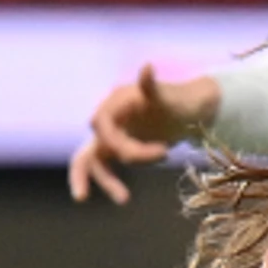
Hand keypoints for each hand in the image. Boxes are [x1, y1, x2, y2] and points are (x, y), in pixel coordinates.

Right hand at [67, 64, 218, 203]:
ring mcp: (109, 135)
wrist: (186, 111)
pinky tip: (124, 196)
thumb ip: (151, 86)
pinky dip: (111, 181)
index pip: (102, 123)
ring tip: (124, 200)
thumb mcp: (167, 97)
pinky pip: (105, 167)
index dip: (120, 142)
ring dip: (105, 181)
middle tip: (80, 197)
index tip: (161, 152)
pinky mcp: (115, 149)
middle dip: (84, 172)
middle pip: (87, 145)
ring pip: (93, 161)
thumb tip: (147, 67)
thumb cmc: (177, 101)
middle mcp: (107, 118)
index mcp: (115, 102)